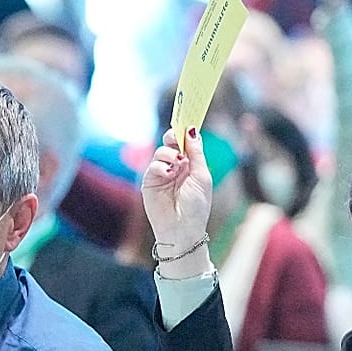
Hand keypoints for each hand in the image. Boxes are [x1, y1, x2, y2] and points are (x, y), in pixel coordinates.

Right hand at [141, 127, 213, 277]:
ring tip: (176, 164)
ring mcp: (162, 174)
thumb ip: (196, 153)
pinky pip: (153, 165)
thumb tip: (191, 130)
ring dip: (169, 153)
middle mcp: (176, 167)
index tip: (186, 121)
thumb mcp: (202, 176)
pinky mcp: (149, 182)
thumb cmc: (196, 206)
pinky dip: (160, 166)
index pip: (186, 143)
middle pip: (171, 142)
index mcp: (191, 165)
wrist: (182, 229)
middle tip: (176, 138)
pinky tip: (168, 173)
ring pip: (161, 151)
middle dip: (173, 137)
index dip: (186, 132)